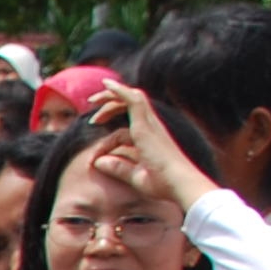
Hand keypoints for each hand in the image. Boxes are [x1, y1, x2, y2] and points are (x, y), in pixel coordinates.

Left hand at [82, 77, 217, 211]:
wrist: (180, 184)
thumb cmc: (163, 184)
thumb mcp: (135, 176)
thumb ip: (118, 168)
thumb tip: (97, 163)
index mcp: (150, 138)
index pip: (126, 126)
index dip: (109, 129)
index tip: (94, 133)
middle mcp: (153, 127)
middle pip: (132, 104)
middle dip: (111, 101)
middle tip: (91, 103)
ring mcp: (151, 125)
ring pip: (132, 99)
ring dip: (111, 96)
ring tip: (92, 100)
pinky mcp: (146, 126)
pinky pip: (133, 101)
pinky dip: (120, 92)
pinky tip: (107, 85)